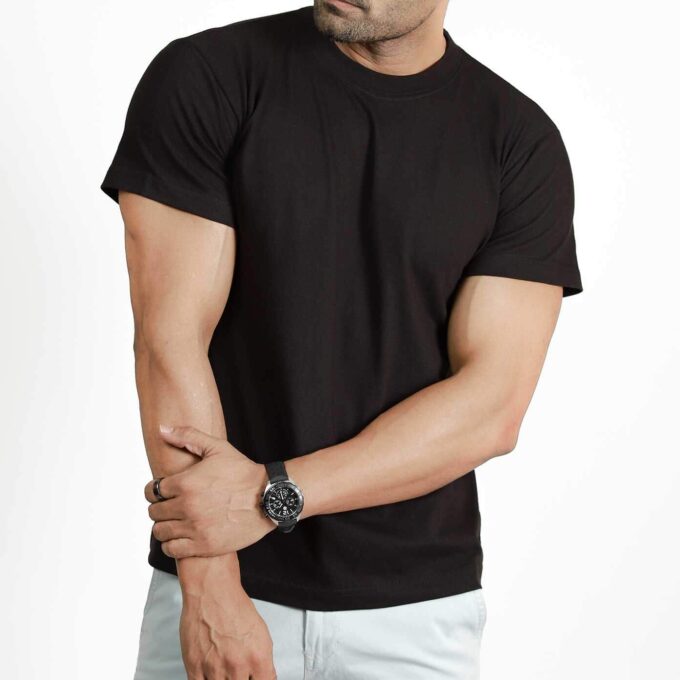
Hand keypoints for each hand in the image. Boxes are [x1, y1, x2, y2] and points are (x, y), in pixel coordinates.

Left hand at [144, 425, 275, 557]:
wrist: (267, 497)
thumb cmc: (243, 473)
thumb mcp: (217, 448)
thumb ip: (187, 436)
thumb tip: (162, 429)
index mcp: (186, 483)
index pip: (152, 491)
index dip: (155, 490)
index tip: (163, 492)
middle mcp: (187, 506)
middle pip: (154, 512)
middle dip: (160, 507)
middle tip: (171, 506)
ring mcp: (195, 527)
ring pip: (160, 531)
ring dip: (164, 526)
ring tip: (175, 521)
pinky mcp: (204, 545)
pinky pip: (172, 549)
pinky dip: (171, 544)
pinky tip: (180, 536)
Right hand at [179, 558, 276, 679]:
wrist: (212, 591)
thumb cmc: (235, 607)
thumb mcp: (261, 633)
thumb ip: (263, 661)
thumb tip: (265, 677)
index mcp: (258, 658)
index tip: (253, 678)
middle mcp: (237, 666)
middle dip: (239, 679)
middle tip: (236, 673)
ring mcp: (215, 668)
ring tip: (223, 670)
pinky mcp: (194, 667)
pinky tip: (210, 675)